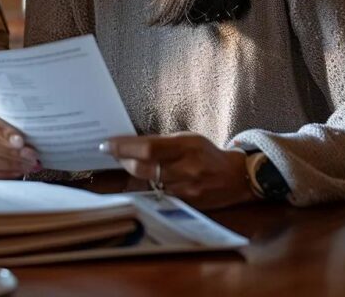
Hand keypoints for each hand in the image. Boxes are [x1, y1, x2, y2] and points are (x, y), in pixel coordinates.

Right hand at [0, 101, 39, 178]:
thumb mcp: (3, 114)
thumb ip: (12, 121)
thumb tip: (34, 132)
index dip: (0, 130)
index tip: (20, 140)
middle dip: (7, 150)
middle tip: (30, 155)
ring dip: (7, 163)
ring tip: (28, 164)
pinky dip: (2, 174)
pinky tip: (18, 170)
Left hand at [101, 132, 257, 209]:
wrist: (237, 177)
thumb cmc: (207, 153)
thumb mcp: (187, 139)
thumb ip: (161, 143)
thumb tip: (132, 144)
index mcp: (186, 147)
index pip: (148, 148)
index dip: (124, 147)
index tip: (107, 144)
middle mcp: (187, 169)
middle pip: (144, 168)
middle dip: (123, 160)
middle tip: (111, 152)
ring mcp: (187, 190)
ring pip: (149, 183)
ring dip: (132, 173)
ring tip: (123, 163)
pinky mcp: (188, 204)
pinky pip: (160, 195)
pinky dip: (148, 186)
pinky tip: (140, 180)